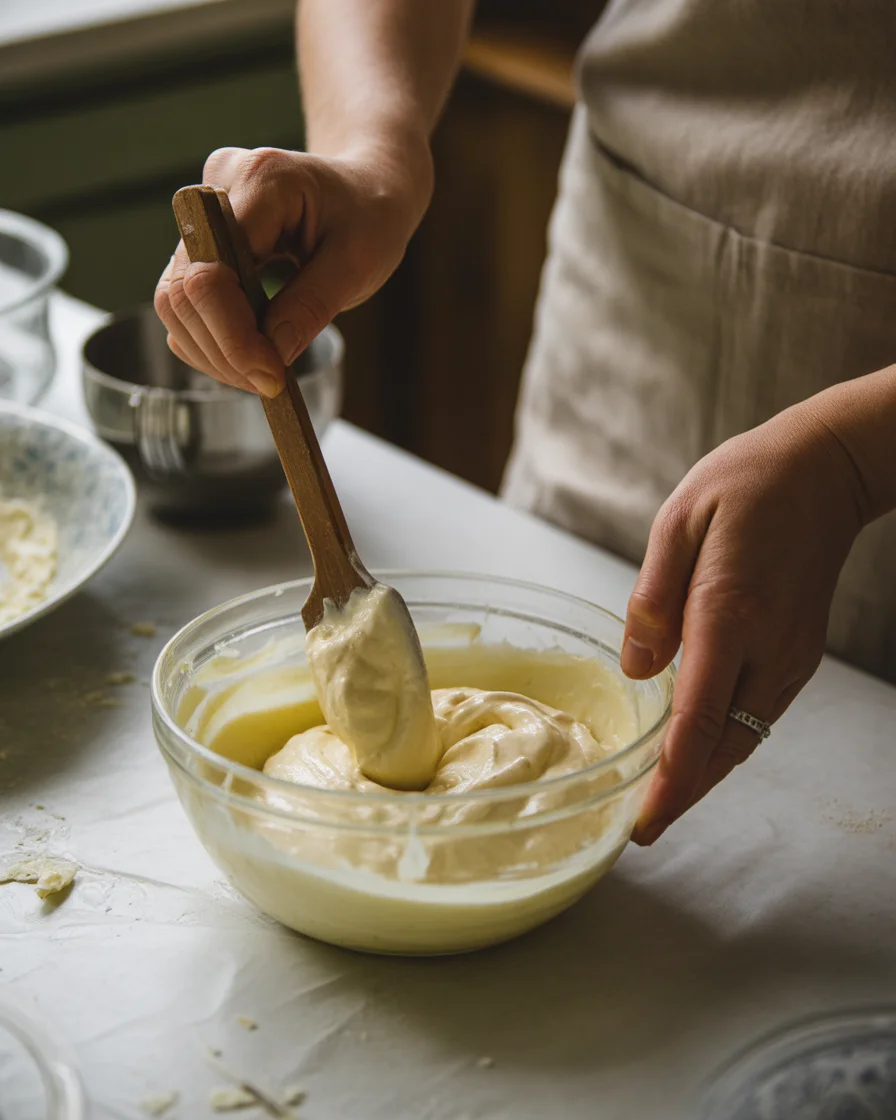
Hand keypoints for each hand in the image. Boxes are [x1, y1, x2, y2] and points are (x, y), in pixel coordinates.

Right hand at [154, 143, 431, 395]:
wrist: (365, 189)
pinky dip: (212, 341)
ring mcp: (201, 216)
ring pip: (174, 303)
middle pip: (183, 291)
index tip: (273, 377)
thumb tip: (270, 357)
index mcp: (261, 180)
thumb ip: (313, 306)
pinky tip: (251, 355)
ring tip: (265, 374)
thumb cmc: (369, 218)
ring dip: (214, 352)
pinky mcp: (197, 244)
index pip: (215, 272)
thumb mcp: (359, 264)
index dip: (235, 334)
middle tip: (271, 384)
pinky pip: (185, 305)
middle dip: (224, 350)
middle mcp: (217, 189)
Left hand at [623, 402, 867, 844]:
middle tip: (642, 831)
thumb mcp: (680, 522)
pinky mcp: (799, 652)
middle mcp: (769, 646)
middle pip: (726, 745)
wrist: (827, 468)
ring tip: (662, 804)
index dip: (670, 778)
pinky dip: (726, 744)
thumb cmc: (747, 483)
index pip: (698, 718)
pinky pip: (758, 713)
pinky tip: (698, 753)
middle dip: (684, 795)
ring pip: (746, 737)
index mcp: (729, 612)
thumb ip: (653, 599)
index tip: (645, 820)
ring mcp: (792, 654)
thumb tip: (636, 671)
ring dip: (705, 776)